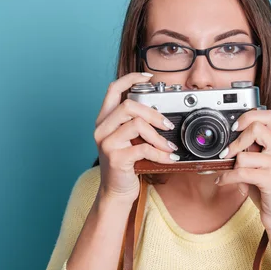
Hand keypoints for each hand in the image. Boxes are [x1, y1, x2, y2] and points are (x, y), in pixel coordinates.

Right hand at [94, 72, 178, 204]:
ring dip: (158, 136)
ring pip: (137, 125)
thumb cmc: (125, 164)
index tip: (148, 77)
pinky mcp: (116, 159)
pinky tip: (168, 158)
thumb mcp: (127, 140)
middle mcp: (102, 129)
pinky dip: (160, 153)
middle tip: (167, 125)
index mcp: (104, 120)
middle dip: (153, 113)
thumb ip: (136, 123)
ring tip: (168, 146)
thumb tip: (160, 111)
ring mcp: (107, 144)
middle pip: (128, 106)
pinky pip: (143, 148)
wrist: (116, 192)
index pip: (113, 89)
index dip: (130, 78)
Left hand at [215, 110, 270, 231]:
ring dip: (232, 166)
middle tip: (227, 153)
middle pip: (256, 128)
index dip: (249, 116)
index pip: (268, 115)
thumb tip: (226, 139)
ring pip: (244, 154)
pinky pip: (242, 172)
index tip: (235, 127)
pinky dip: (227, 178)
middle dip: (236, 141)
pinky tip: (222, 181)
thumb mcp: (258, 163)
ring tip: (230, 174)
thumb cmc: (266, 188)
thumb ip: (249, 148)